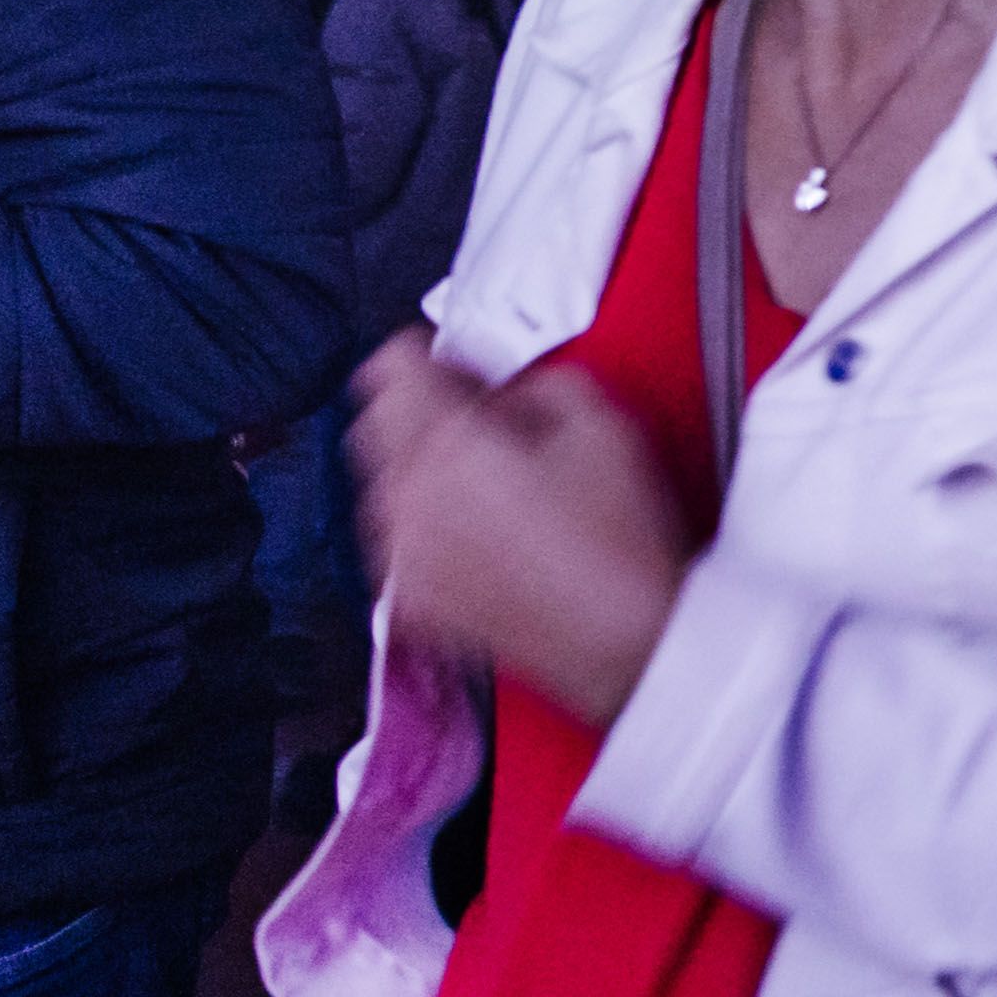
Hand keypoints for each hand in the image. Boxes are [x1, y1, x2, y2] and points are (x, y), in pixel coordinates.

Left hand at [350, 331, 687, 725]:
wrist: (625, 641)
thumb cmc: (621, 539)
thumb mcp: (604, 424)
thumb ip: (539, 383)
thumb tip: (506, 394)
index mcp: (445, 446)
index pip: (389, 367)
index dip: (431, 354)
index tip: (463, 366)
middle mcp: (404, 499)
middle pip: (371, 420)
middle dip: (415, 406)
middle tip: (476, 414)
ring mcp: (400, 556)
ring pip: (378, 483)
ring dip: (416, 465)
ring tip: (485, 479)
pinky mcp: (411, 600)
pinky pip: (394, 539)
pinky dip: (422, 521)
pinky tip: (479, 531)